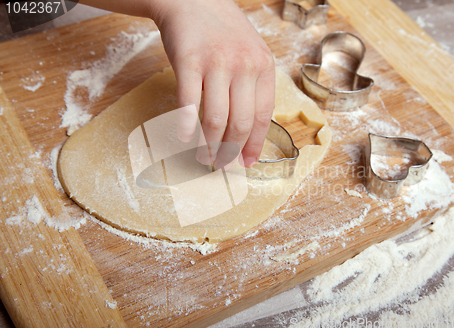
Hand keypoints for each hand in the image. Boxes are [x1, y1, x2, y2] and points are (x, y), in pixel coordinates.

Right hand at [152, 0, 274, 167]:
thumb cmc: (222, 32)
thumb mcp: (250, 53)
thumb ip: (252, 86)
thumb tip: (248, 131)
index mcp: (263, 67)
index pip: (263, 117)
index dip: (253, 145)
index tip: (245, 162)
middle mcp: (244, 65)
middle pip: (240, 123)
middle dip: (231, 151)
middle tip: (222, 165)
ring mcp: (217, 63)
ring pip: (216, 118)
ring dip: (209, 145)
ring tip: (204, 157)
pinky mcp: (189, 61)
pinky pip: (189, 103)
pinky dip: (187, 126)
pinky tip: (185, 137)